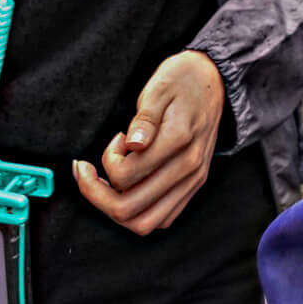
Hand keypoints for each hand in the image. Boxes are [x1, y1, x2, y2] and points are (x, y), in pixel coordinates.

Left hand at [74, 49, 223, 234]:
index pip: (126, 175)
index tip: (116, 139)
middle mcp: (189, 167)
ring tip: (105, 183)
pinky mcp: (193, 185)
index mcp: (179, 140)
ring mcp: (193, 180)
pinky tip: (129, 188)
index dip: (107, 161)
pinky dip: (138, 212)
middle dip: (97, 195)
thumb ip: (145, 118)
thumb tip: (132, 145)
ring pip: (145, 223)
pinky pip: (162, 219)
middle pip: (130, 209)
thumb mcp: (159, 87)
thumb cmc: (182, 80)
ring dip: (115, 209)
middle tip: (88, 171)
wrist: (214, 80)